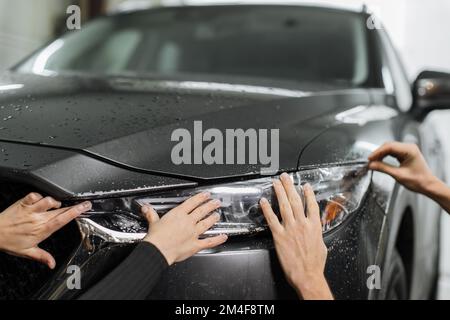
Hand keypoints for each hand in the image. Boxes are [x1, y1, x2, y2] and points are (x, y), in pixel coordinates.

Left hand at [0, 192, 91, 268]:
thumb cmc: (9, 242)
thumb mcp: (27, 252)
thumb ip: (42, 256)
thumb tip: (53, 264)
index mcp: (42, 230)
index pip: (63, 220)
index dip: (76, 212)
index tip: (85, 208)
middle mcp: (38, 219)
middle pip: (60, 210)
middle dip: (74, 206)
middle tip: (83, 204)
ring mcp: (31, 210)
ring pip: (49, 200)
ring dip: (54, 201)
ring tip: (55, 205)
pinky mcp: (23, 203)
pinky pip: (35, 195)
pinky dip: (39, 196)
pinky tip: (40, 200)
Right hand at [141, 192, 227, 265]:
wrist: (158, 250)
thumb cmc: (156, 238)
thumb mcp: (153, 222)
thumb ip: (151, 214)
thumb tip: (146, 208)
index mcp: (178, 214)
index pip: (192, 203)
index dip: (200, 197)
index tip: (206, 195)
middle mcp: (188, 222)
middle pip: (202, 211)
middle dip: (210, 205)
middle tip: (216, 202)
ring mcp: (193, 233)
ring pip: (206, 223)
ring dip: (213, 218)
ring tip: (218, 215)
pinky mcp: (195, 244)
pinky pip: (209, 241)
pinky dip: (217, 239)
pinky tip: (223, 236)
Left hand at [260, 173, 332, 299]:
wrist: (307, 275)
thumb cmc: (315, 263)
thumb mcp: (321, 244)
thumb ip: (316, 233)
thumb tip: (313, 228)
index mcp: (314, 226)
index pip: (311, 205)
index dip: (308, 193)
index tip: (305, 185)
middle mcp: (302, 224)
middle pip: (296, 200)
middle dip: (289, 186)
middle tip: (285, 177)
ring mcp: (290, 229)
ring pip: (284, 206)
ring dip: (279, 192)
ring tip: (275, 183)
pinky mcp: (279, 236)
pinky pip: (272, 219)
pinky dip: (267, 209)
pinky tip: (264, 201)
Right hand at [368, 142, 435, 193]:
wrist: (428, 185)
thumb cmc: (418, 181)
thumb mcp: (398, 175)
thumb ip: (383, 168)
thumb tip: (371, 165)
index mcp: (409, 150)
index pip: (389, 147)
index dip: (377, 152)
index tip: (370, 158)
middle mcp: (409, 147)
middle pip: (388, 146)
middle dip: (378, 153)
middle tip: (370, 161)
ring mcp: (407, 150)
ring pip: (389, 148)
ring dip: (381, 154)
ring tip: (374, 162)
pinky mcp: (405, 153)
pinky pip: (392, 152)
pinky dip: (385, 156)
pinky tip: (380, 161)